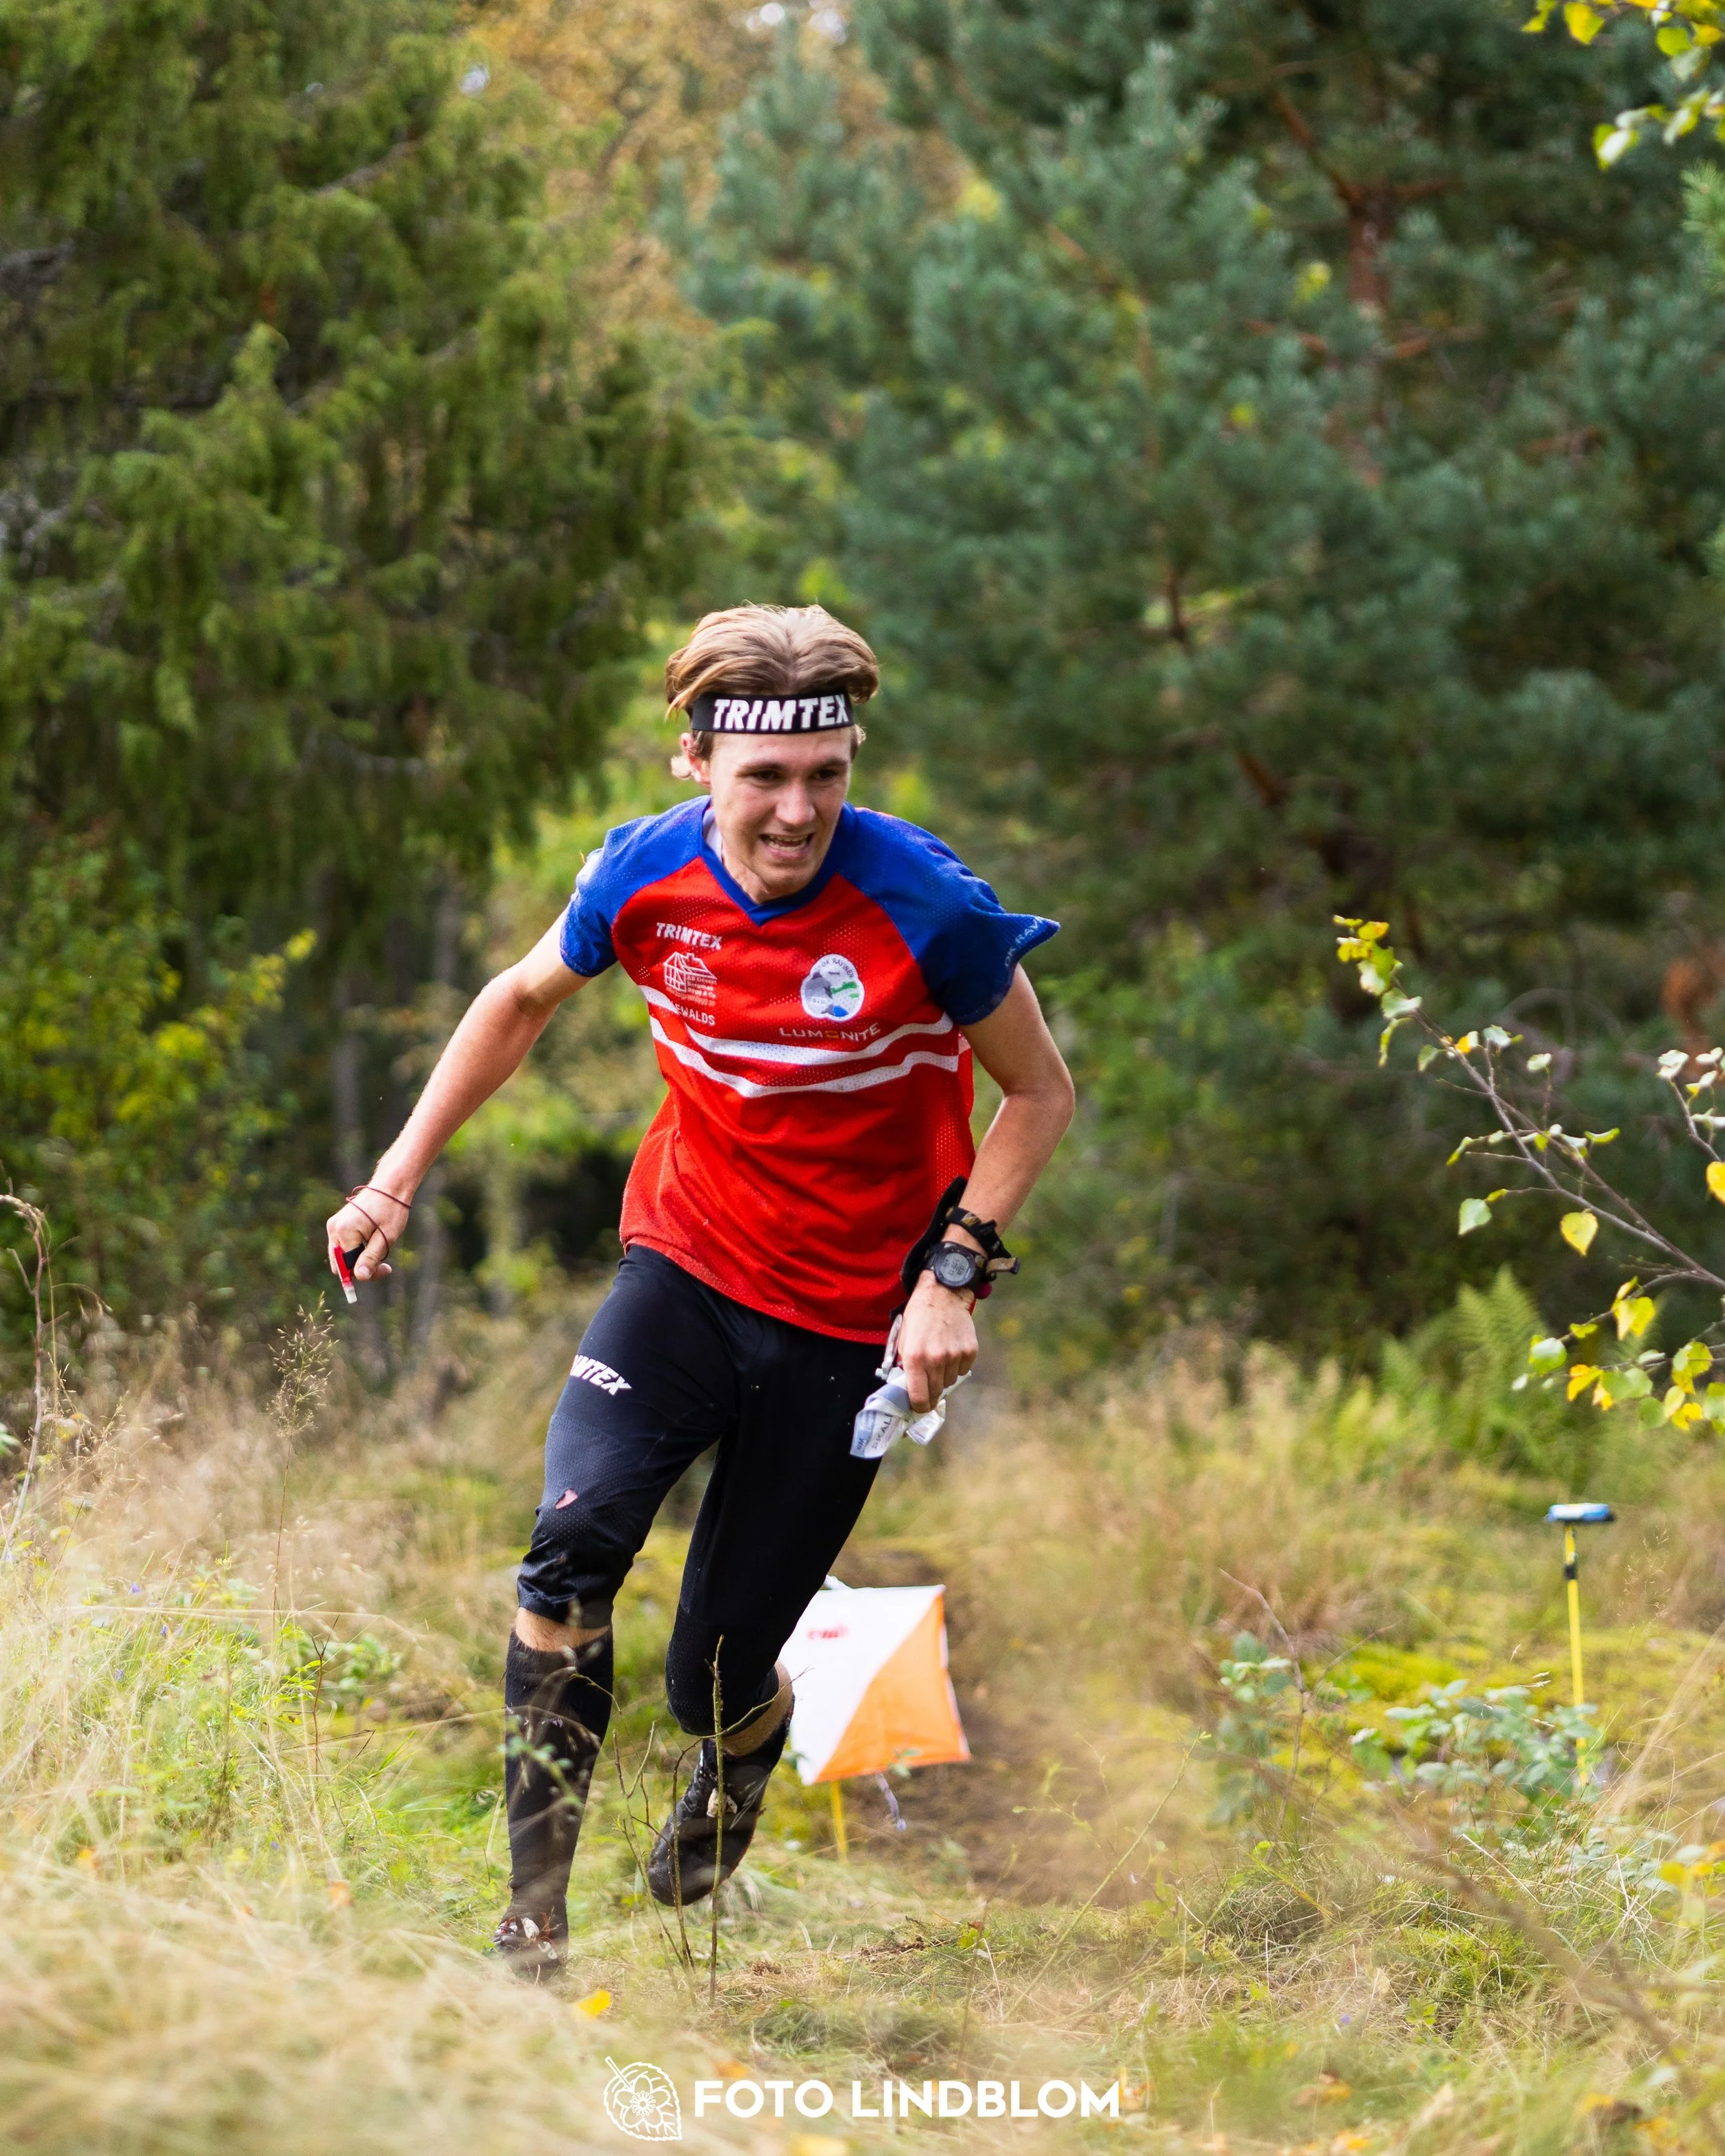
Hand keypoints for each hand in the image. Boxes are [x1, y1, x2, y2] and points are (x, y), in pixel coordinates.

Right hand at [324, 1187, 410, 1284]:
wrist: (390, 1186)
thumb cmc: (391, 1210)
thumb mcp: (386, 1238)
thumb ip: (371, 1258)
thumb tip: (360, 1277)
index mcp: (344, 1232)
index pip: (348, 1267)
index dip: (365, 1273)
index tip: (386, 1269)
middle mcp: (334, 1229)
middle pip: (341, 1264)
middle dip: (361, 1268)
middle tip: (385, 1265)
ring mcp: (334, 1226)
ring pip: (342, 1257)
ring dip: (360, 1259)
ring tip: (381, 1248)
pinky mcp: (338, 1224)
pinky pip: (344, 1246)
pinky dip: (357, 1250)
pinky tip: (372, 1241)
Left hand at [896, 1269, 978, 1410]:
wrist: (943, 1294)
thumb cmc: (919, 1316)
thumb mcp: (903, 1340)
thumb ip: (905, 1365)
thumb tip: (910, 1388)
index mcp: (914, 1357)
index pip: (919, 1397)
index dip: (918, 1406)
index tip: (919, 1406)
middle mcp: (935, 1359)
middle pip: (935, 1393)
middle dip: (930, 1393)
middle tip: (928, 1386)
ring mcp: (954, 1356)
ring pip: (950, 1382)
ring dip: (943, 1377)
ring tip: (939, 1359)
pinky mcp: (969, 1351)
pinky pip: (962, 1370)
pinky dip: (956, 1366)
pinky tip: (950, 1351)